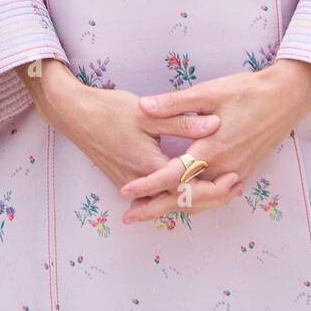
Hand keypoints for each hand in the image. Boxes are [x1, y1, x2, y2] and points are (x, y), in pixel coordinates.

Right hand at [17, 59, 238, 215]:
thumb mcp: (147, 112)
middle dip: (211, 197)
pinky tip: (191, 185)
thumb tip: (214, 125)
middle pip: (182, 201)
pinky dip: (177, 194)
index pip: (188, 186)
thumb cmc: (109, 109)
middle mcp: (141, 182)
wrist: (74, 115)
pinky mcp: (125, 181)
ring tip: (222, 188)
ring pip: (169, 201)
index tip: (235, 179)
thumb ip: (181, 120)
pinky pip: (156, 196)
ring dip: (196, 197)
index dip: (214, 186)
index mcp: (149, 164)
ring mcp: (131, 185)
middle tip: (236, 187)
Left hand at [118, 59, 310, 223]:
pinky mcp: (245, 170)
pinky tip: (186, 199)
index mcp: (211, 149)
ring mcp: (236, 172)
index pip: (172, 175)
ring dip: (175, 206)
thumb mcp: (209, 92)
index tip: (125, 191)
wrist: (287, 97)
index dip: (147, 185)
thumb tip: (144, 107)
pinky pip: (216, 195)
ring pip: (201, 200)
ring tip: (151, 210)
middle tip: (129, 216)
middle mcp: (223, 167)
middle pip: (184, 197)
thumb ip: (175, 103)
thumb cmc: (248, 90)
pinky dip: (197, 201)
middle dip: (155, 208)